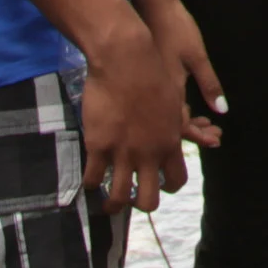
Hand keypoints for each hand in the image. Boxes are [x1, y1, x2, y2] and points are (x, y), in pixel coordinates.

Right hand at [80, 20, 189, 211]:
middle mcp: (149, 154)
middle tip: (133, 200)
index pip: (176, 180)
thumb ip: (174, 125)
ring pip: (119, 197)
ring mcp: (123, 152)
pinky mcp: (99, 145)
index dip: (168, 188)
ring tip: (108, 206)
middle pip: (149, 200)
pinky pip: (94, 178)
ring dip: (113, 206)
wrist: (126, 60)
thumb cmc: (152, 73)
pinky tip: (91, 182)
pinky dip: (92, 184)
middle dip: (141, 205)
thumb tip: (174, 136)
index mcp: (171, 142)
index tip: (159, 186)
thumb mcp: (173, 103)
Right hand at [140, 0, 226, 149]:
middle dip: (196, 132)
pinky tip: (188, 107)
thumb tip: (221, 110)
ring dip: (188, 121)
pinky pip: (161, 103)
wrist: (151, 8)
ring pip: (168, 115)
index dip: (199, 136)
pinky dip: (177, 110)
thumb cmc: (176, 30)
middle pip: (173, 125)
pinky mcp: (149, 77)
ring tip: (208, 123)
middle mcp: (157, 94)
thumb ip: (209, 84)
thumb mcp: (197, 57)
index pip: (181, 126)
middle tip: (215, 135)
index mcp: (170, 91)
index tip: (215, 140)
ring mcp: (151, 86)